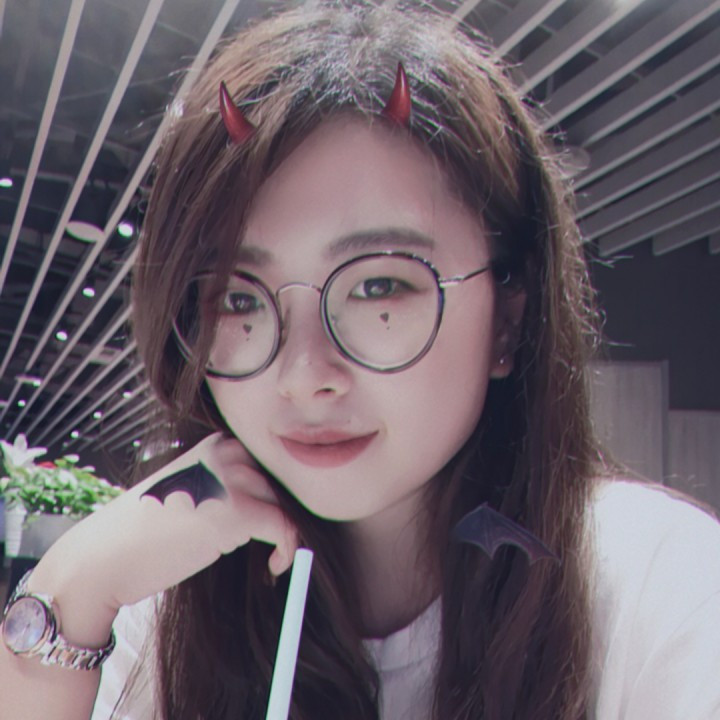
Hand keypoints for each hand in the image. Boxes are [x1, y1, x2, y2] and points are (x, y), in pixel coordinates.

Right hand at [30, 433, 298, 620]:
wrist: (103, 557)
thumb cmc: (142, 532)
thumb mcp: (187, 491)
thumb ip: (223, 487)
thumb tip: (268, 505)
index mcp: (212, 445)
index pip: (266, 461)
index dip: (275, 493)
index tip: (272, 521)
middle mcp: (224, 454)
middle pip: (280, 480)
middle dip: (282, 512)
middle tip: (276, 542)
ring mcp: (231, 480)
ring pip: (285, 503)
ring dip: (286, 532)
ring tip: (272, 558)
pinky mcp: (237, 512)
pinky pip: (285, 527)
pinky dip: (288, 549)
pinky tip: (273, 567)